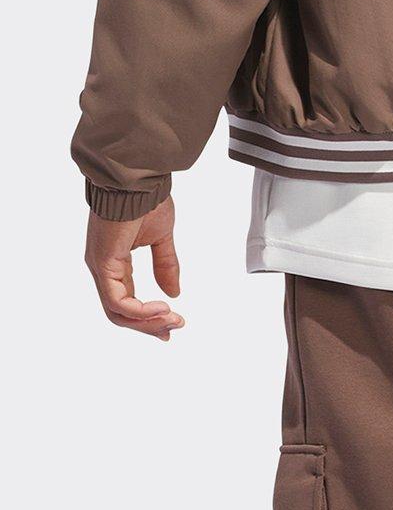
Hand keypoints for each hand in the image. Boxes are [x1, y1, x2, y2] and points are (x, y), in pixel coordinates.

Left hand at [85, 197, 185, 338]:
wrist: (138, 179)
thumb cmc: (146, 199)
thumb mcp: (162, 237)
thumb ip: (166, 265)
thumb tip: (174, 292)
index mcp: (115, 263)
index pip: (127, 301)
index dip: (149, 317)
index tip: (172, 324)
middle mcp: (104, 269)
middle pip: (121, 313)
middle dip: (150, 325)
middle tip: (174, 329)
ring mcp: (101, 269)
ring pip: (118, 312)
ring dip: (147, 322)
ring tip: (172, 320)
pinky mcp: (102, 265)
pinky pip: (117, 301)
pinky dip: (139, 310)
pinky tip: (160, 308)